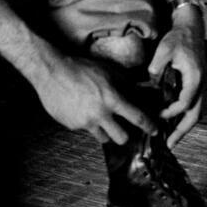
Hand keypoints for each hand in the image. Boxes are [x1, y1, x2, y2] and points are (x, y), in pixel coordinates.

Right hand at [34, 55, 155, 145]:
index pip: (136, 117)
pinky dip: (87, 123)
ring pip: (103, 137)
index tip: (154, 130)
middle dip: (124, 135)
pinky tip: (82, 110)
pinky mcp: (73, 126)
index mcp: (111, 98)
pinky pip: (86, 130)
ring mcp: (85, 122)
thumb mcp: (107, 71)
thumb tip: (140, 88)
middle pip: (121, 138)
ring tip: (101, 119)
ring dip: (105, 131)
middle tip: (123, 129)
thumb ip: (124, 82)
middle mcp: (100, 113)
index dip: (148, 126)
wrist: (52, 72)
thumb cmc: (80, 69)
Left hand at [147, 21, 206, 147]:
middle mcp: (202, 84)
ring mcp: (203, 85)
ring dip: (186, 125)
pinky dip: (188, 116)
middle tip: (170, 144)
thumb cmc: (179, 38)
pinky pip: (196, 105)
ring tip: (174, 138)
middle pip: (195, 114)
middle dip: (182, 131)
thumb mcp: (165, 50)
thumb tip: (150, 83)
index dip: (171, 112)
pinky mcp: (200, 84)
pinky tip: (177, 121)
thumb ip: (156, 68)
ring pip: (198, 112)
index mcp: (195, 78)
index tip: (159, 115)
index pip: (185, 103)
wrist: (192, 29)